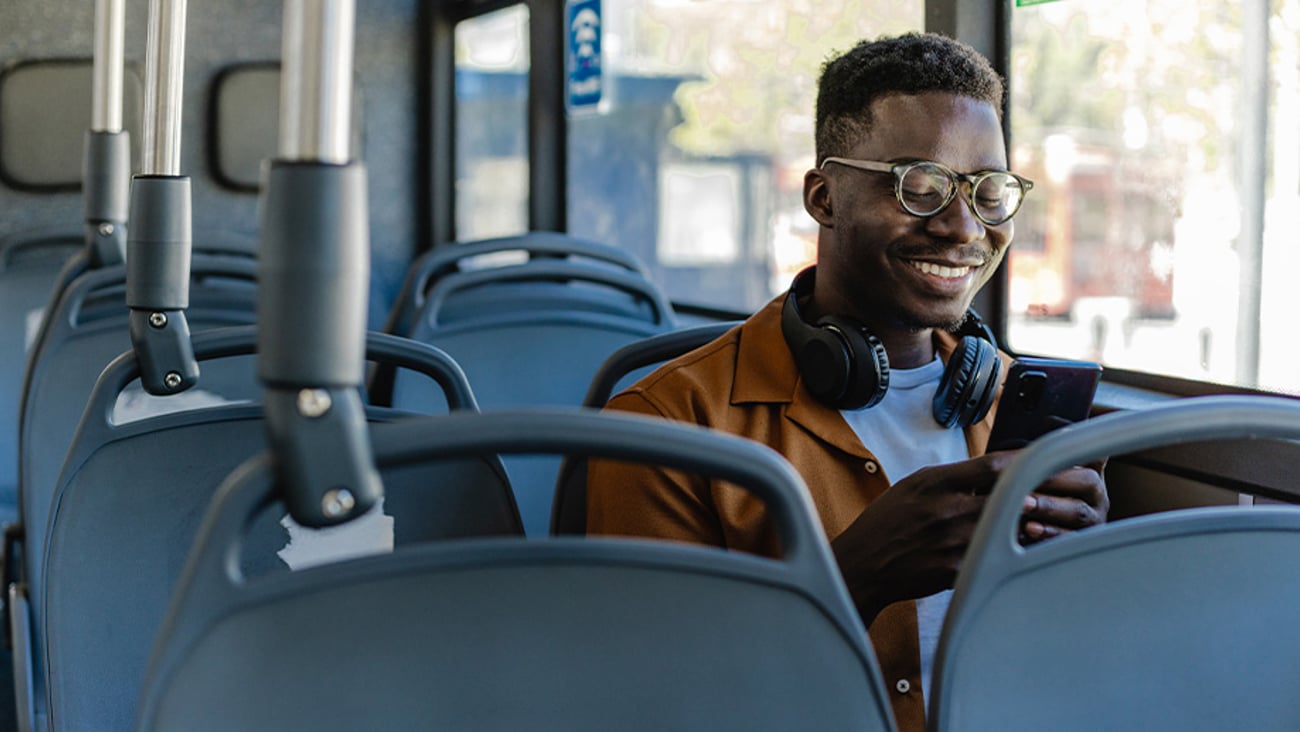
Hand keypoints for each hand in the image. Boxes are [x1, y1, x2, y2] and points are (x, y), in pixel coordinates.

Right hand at [830, 452, 1108, 624]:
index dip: (1027, 461)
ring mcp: (952, 543)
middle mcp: (945, 510)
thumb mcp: (913, 485)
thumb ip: (952, 478)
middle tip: (1076, 486)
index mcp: (934, 482)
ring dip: (1037, 522)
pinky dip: (1016, 552)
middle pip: (1009, 496)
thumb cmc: (888, 522)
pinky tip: (1034, 549)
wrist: (863, 565)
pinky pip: (996, 559)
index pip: (992, 466)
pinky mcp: (956, 571)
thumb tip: (996, 469)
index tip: (1050, 457)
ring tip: (1064, 517)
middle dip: (1043, 491)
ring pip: (1008, 529)